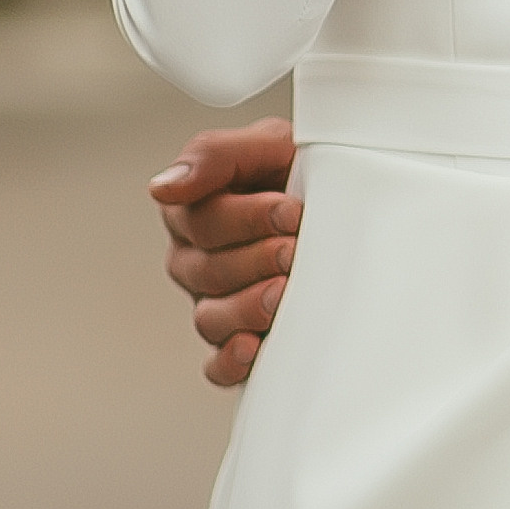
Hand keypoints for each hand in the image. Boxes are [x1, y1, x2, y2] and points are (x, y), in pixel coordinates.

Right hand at [150, 119, 297, 388]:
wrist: (346, 202)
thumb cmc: (300, 171)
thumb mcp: (267, 143)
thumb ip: (214, 155)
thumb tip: (163, 187)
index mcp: (194, 211)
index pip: (202, 221)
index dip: (247, 218)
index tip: (290, 211)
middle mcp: (195, 260)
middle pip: (206, 271)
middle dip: (255, 260)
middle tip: (293, 251)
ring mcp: (214, 302)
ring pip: (210, 318)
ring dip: (247, 308)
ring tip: (283, 294)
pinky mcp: (237, 340)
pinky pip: (218, 364)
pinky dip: (231, 360)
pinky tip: (253, 347)